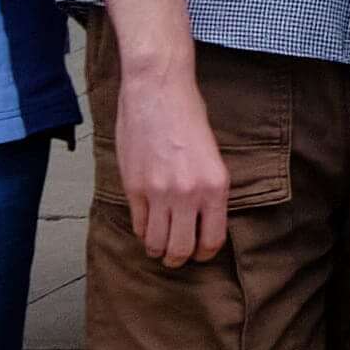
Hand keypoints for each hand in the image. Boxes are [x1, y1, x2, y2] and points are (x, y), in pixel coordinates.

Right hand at [111, 51, 233, 265]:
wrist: (158, 90)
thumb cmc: (188, 115)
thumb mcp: (213, 155)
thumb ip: (207, 189)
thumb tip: (200, 218)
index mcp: (216, 186)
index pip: (213, 239)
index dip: (205, 253)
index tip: (200, 253)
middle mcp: (188, 194)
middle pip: (182, 249)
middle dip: (179, 259)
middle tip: (176, 257)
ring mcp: (158, 192)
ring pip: (156, 243)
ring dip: (158, 250)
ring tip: (159, 246)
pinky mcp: (134, 187)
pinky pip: (138, 224)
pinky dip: (143, 231)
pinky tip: (147, 226)